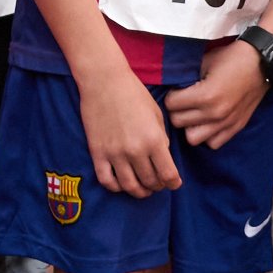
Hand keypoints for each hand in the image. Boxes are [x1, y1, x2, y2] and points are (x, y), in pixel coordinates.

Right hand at [77, 64, 178, 197]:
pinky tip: (122, 183)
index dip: (174, 183)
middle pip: (150, 182)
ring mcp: (114, 153)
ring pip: (130, 186)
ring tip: (143, 188)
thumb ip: (161, 139)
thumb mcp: (156, 114)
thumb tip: (162, 157)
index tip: (174, 183)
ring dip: (139, 191)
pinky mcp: (97, 153)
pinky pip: (107, 181)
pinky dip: (116, 187)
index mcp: (154, 140)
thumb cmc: (134, 93)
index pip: (168, 175)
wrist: (104, 80)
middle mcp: (135, 150)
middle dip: (158, 186)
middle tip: (158, 183)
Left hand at [165, 39, 265, 149]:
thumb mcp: (204, 61)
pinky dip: (207, 134)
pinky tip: (207, 121)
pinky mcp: (236, 127)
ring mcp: (226, 123)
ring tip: (194, 113)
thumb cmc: (231, 58)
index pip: (171, 105)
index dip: (171, 95)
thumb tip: (169, 85)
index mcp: (205, 95)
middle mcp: (215, 113)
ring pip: (192, 138)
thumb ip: (185, 76)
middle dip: (176, 110)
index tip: (177, 90)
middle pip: (178, 122)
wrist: (262, 63)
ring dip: (190, 126)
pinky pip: (213, 143)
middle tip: (183, 101)